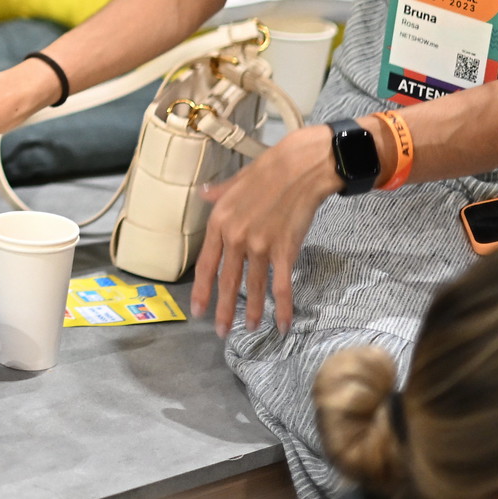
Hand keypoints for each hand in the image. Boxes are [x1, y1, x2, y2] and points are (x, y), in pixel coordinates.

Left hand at [193, 123, 339, 335]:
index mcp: (220, 221)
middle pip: (227, 281)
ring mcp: (260, 246)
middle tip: (220, 331)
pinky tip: (282, 325)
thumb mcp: (234, 181)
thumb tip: (204, 193)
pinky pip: (281, 286)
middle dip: (223, 310)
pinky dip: (282, 308)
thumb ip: (218, 193)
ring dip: (252, 312)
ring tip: (250, 329)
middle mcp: (236, 237)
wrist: (300, 168)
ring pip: (254, 288)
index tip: (197, 309)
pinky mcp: (284, 250)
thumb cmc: (268, 170)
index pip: (206, 264)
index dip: (201, 290)